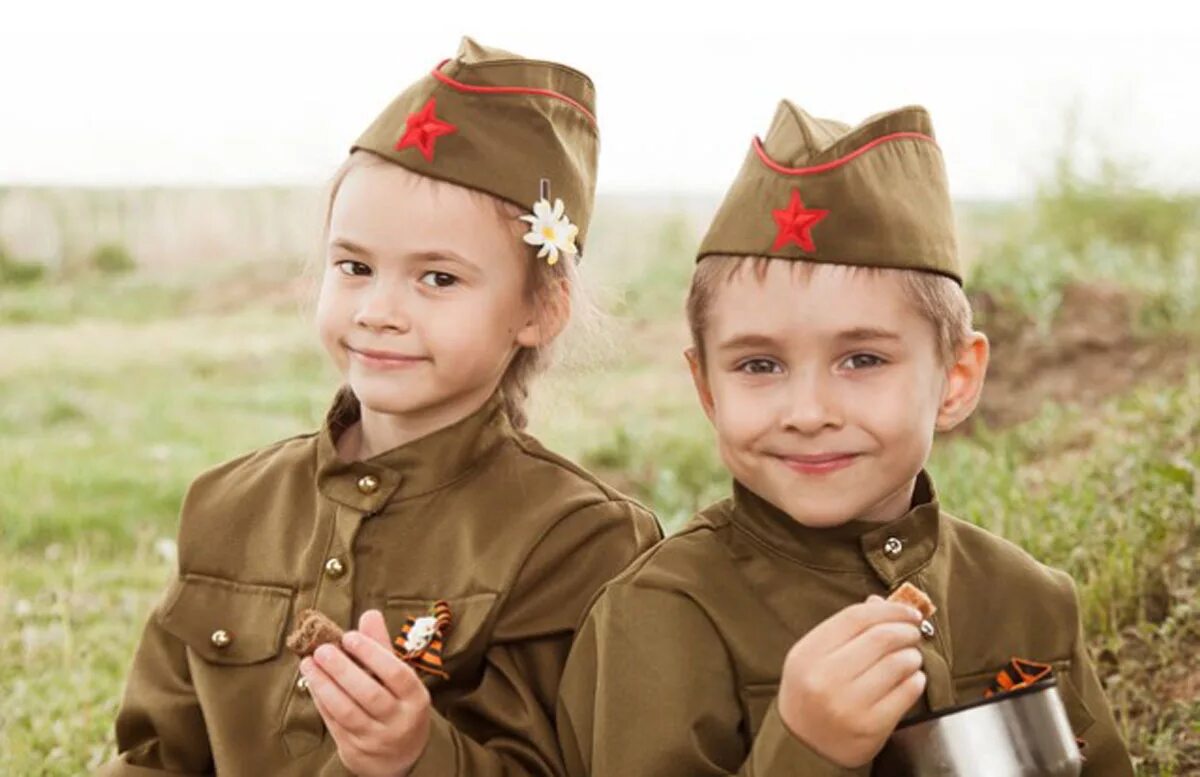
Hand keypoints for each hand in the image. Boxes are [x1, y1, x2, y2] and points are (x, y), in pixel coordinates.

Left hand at [300, 610, 431, 776]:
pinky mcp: (355, 750)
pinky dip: (321, 701)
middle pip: (369, 694)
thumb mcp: (400, 680)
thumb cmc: (400, 706)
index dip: (372, 653)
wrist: (401, 758)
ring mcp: (376, 738)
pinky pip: (334, 723)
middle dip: (342, 670)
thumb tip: (370, 614)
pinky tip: (312, 683)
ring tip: (308, 663)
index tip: (349, 636)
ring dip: (324, 686)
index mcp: (415, 698)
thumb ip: (383, 648)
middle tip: (322, 649)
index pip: (395, 673)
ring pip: (347, 711)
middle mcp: (399, 720)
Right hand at [777, 596, 925, 766]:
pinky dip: (916, 680)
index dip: (887, 609)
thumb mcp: (814, 657)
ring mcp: (848, 704)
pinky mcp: (871, 726)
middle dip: (906, 630)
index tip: (907, 610)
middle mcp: (825, 679)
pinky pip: (907, 692)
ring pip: (898, 663)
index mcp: (807, 655)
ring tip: (910, 657)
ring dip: (913, 655)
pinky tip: (911, 679)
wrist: (804, 745)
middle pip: (880, 637)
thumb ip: (845, 629)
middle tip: (913, 632)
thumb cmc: (811, 693)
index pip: (855, 618)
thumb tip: (881, 601)